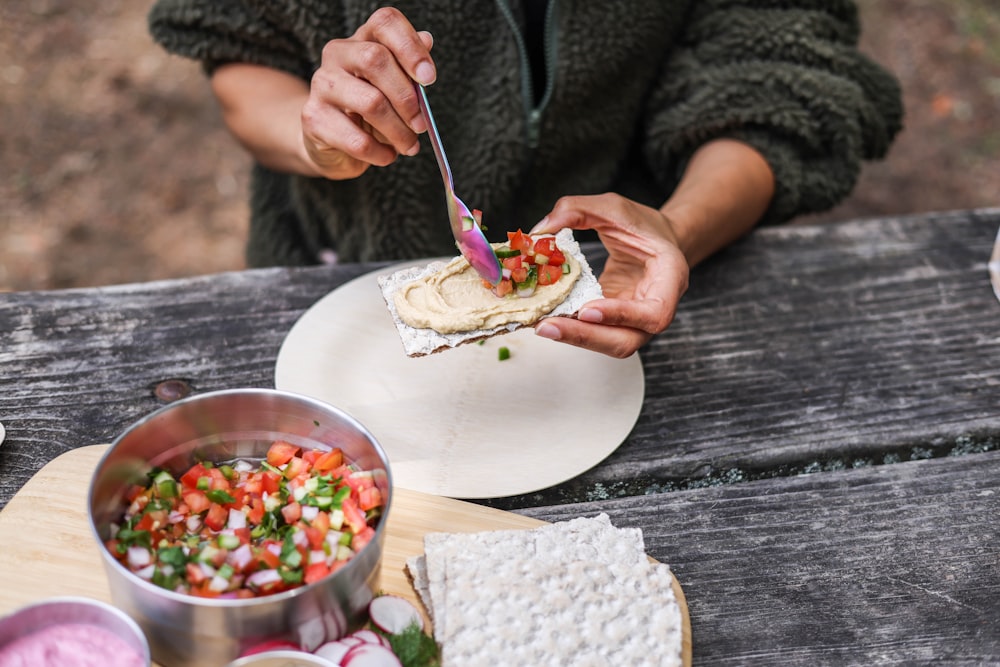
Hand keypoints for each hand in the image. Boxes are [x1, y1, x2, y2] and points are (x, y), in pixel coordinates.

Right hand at [301, 7, 435, 179]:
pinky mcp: (314, 117)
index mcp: (362, 40)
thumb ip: (409, 69)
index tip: (429, 78)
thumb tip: (427, 41)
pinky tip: (387, 155)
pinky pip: (357, 139)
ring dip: (398, 131)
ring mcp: (322, 84)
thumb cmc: (367, 110)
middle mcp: (337, 54)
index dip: (410, 46)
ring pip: (370, 102)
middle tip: (421, 125)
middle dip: (407, 97)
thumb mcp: (392, 88)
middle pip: (376, 60)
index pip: (385, 23)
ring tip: (409, 146)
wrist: (328, 140)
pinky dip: (380, 152)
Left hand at [530, 194, 689, 357]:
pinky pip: (596, 333)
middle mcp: (656, 308)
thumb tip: (540, 230)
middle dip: (585, 337)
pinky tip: (546, 320)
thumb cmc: (642, 224)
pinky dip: (571, 330)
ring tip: (541, 325)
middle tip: (547, 326)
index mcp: (670, 279)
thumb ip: (577, 209)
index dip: (623, 316)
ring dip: (574, 338)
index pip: (655, 313)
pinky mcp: (616, 323)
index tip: (587, 310)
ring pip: (610, 343)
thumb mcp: (613, 206)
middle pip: (626, 340)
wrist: (656, 238)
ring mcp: (636, 321)